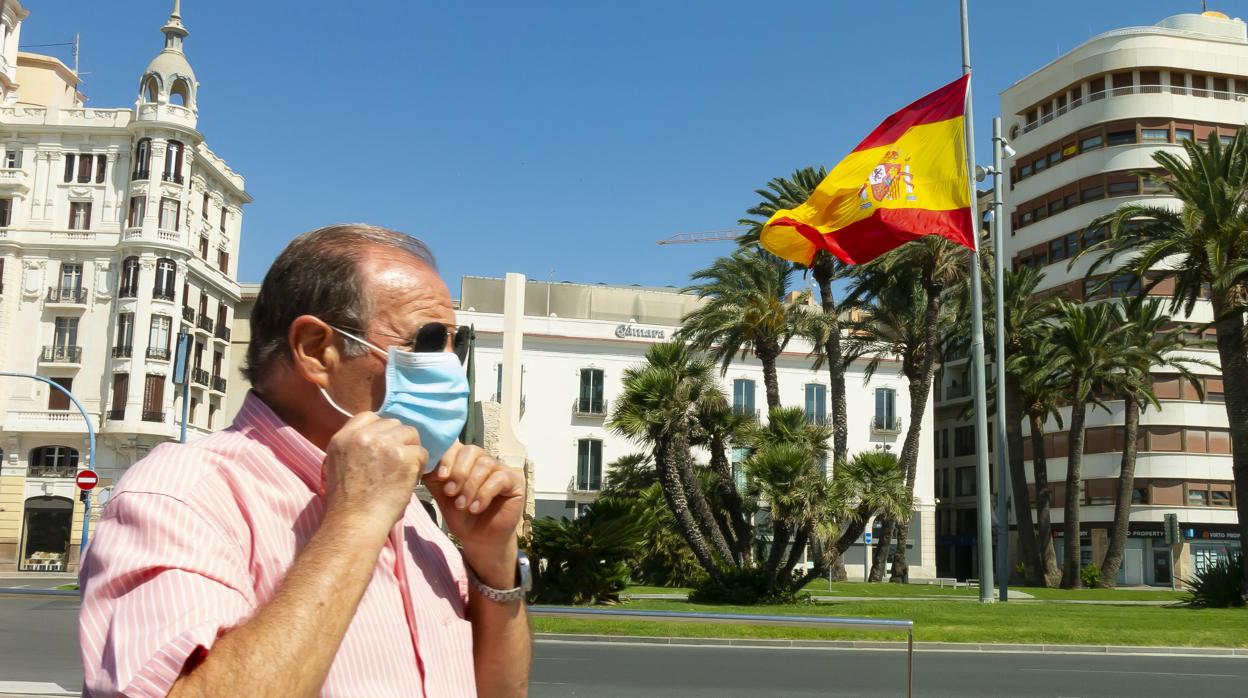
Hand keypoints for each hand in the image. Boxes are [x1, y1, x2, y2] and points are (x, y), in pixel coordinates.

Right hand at [323, 412, 426, 536]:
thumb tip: (376, 436)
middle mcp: (363, 436)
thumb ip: (354, 447)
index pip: (369, 417)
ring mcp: (385, 445)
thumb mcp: (337, 466)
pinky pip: (422, 453)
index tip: (385, 445)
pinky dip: (420, 466)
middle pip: (393, 424)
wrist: (354, 522)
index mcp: (344, 438)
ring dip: (411, 451)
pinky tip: (409, 480)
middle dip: (399, 441)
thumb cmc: (347, 503)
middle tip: (397, 462)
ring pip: (410, 434)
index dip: (381, 430)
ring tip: (404, 471)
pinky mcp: (404, 457)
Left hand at [423, 443, 524, 587]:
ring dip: (470, 486)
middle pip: (472, 451)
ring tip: (462, 505)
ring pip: (485, 464)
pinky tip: (476, 508)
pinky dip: (484, 494)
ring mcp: (501, 469)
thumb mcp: (443, 495)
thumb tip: (424, 461)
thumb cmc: (462, 516)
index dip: (448, 457)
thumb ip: (435, 477)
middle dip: (459, 472)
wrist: (479, 539)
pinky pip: (499, 478)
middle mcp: (484, 460)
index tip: (440, 477)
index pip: (457, 446)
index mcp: (466, 460)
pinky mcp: (514, 482)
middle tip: (450, 493)